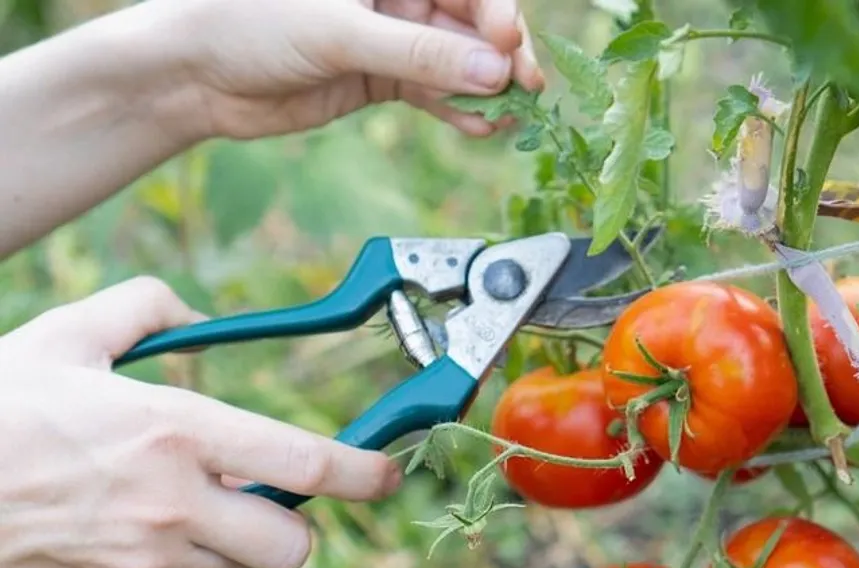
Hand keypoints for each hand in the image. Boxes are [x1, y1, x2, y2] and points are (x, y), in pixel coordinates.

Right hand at [0, 277, 401, 567]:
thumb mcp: (67, 336)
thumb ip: (145, 307)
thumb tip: (195, 314)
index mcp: (174, 430)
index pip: (305, 464)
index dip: (364, 472)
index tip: (387, 472)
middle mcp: (173, 502)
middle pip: (292, 546)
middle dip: (292, 524)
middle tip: (259, 492)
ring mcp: (146, 560)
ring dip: (235, 546)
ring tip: (183, 508)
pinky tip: (150, 538)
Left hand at [162, 0, 544, 140]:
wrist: (194, 74)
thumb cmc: (248, 22)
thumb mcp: (339, 33)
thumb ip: (417, 55)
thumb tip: (493, 72)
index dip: (496, 12)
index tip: (508, 47)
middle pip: (472, 22)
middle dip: (502, 56)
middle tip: (525, 91)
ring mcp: (390, 37)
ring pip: (458, 61)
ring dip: (485, 89)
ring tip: (508, 119)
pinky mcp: (380, 77)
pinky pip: (435, 92)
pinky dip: (459, 109)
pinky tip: (480, 126)